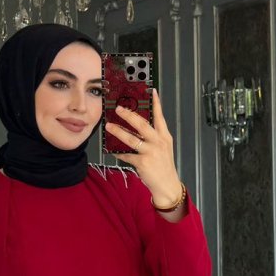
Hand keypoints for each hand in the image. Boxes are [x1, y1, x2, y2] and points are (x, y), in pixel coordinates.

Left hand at [103, 88, 182, 208]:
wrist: (167, 185)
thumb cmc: (163, 166)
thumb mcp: (163, 148)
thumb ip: (153, 137)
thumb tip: (135, 128)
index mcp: (164, 136)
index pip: (160, 117)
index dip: (156, 103)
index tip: (151, 90)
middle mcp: (159, 142)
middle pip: (142, 124)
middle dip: (129, 115)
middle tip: (118, 108)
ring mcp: (151, 152)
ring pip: (132, 139)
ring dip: (118, 132)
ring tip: (109, 126)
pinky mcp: (143, 162)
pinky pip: (127, 155)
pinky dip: (119, 153)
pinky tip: (112, 151)